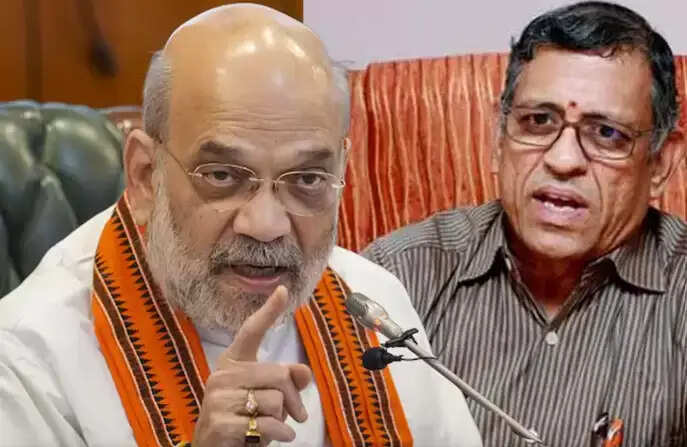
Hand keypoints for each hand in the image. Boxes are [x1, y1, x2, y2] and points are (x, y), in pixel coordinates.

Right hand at [192, 285, 312, 445]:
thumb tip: (303, 372)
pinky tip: (275, 438)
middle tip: (295, 415)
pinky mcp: (220, 423)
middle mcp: (222, 375)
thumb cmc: (243, 419)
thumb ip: (286, 381)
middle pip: (279, 375)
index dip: (268, 311)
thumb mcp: (266, 397)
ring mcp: (218, 399)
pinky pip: (267, 424)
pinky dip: (280, 434)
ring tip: (267, 426)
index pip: (251, 332)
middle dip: (294, 399)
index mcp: (232, 362)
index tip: (282, 289)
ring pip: (275, 401)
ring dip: (282, 420)